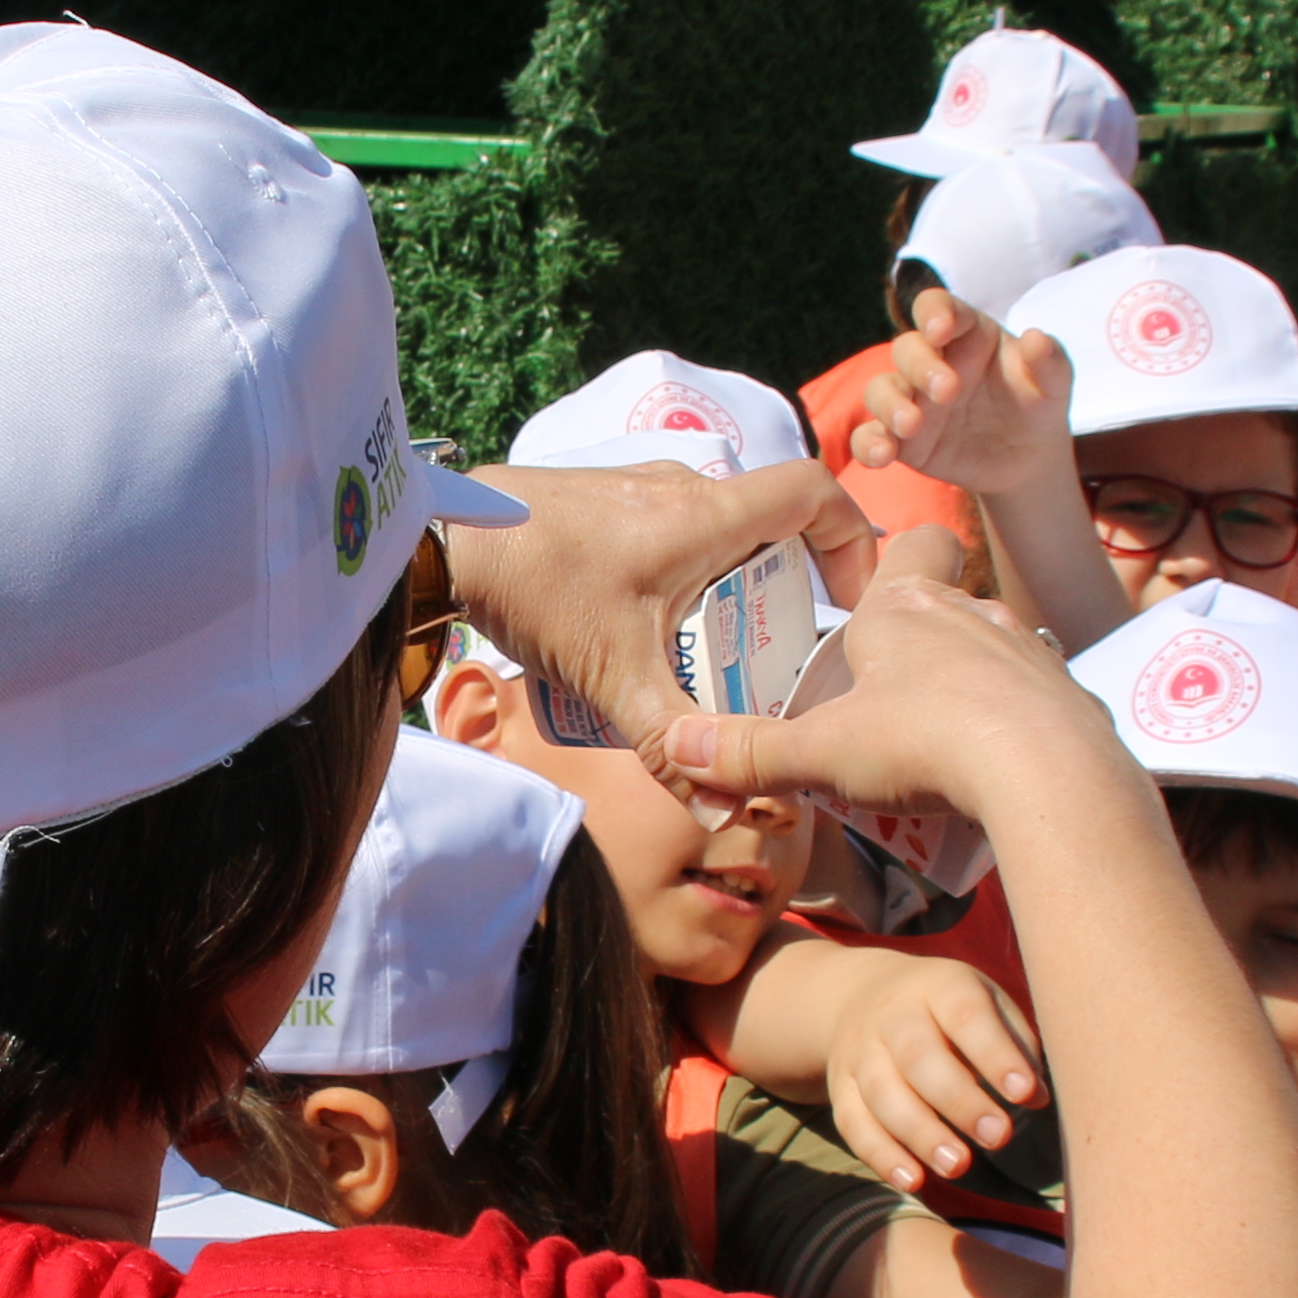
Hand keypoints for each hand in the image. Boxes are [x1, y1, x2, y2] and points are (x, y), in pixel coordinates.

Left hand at [439, 456, 872, 787]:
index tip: (852, 597)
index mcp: (706, 515)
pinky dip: (688, 571)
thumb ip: (671, 745)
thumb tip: (721, 809)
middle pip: (772, 524)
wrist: (444, 538)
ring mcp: (642, 487)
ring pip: (721, 528)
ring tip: (714, 650)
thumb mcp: (614, 679)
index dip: (854, 538)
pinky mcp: (606, 499)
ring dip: (732, 582)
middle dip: (787, 586)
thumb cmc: (537, 590)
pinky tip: (651, 628)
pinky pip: (676, 529)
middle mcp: (684, 488)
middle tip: (778, 652)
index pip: (815, 493)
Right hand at [654, 540, 1115, 828]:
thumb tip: (680, 748)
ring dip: (970, 685)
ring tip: (941, 744)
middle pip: (949, 603)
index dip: (898, 557)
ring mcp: (1029, 655)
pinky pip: (1038, 704)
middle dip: (921, 641)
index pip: (914, 544)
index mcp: (906, 607)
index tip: (875, 592)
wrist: (1047, 775)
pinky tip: (997, 772)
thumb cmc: (926, 741)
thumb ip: (750, 752)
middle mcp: (973, 615)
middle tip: (886, 696)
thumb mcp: (821, 753)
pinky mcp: (1070, 701)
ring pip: (996, 651)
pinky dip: (1017, 728)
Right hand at [822, 951, 1052, 1189]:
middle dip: (959, 1100)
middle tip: (998, 1137)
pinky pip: (852, 1122)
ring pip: (882, 1093)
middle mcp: (893, 1014)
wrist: (864, 994)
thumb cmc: (949, 1010)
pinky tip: (914, 1181)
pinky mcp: (839, 1085)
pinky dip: (881, 1155)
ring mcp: (860, 1050)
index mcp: (940, 985)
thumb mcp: (987, 1004)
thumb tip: (1038, 1098)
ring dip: (920, 1134)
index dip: (995, 1054)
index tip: (1024, 1092)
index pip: (966, 1015)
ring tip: (959, 1166)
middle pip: (918, 1056)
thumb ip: (1016, 1046)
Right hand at [852, 289, 1079, 505]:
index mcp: (966, 334)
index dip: (933, 312)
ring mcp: (912, 401)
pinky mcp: (902, 441)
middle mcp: (931, 362)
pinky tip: (881, 455)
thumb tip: (1037, 338)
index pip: (936, 307)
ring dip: (890, 404)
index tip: (941, 329)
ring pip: (880, 390)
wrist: (1029, 459)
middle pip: (906, 349)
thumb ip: (1050, 362)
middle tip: (947, 391)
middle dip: (921, 366)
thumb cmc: (1037, 405)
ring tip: (911, 425)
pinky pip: (869, 437)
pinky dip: (868, 444)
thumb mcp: (1054, 384)